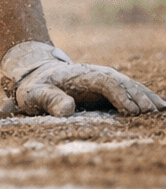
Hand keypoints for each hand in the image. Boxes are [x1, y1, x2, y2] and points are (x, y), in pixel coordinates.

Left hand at [0, 41, 165, 116]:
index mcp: (81, 75)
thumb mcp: (35, 94)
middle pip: (123, 83)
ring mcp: (106, 80)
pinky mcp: (111, 88)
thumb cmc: (35, 87)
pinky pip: (132, 91)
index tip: (131, 111)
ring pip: (131, 86)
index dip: (119, 95)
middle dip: (139, 97)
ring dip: (147, 98)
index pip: (104, 82)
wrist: (38, 74)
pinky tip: (160, 107)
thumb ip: (49, 100)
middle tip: (152, 114)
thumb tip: (66, 110)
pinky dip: (146, 98)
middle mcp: (97, 75)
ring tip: (161, 111)